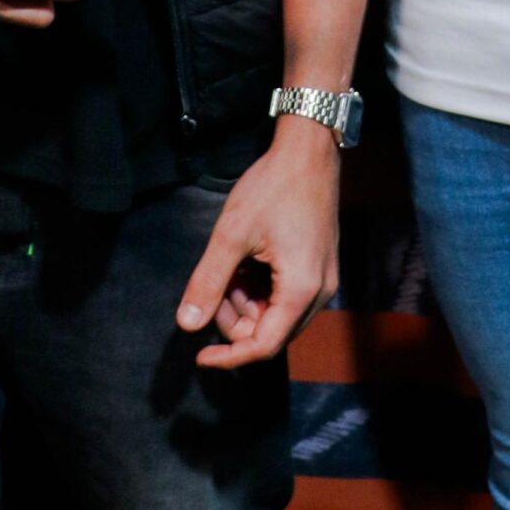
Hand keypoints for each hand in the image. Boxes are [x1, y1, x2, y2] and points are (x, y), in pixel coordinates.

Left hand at [176, 115, 340, 366]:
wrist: (309, 153)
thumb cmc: (273, 188)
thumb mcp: (232, 235)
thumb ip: (208, 282)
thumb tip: (187, 324)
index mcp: (300, 290)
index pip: (263, 346)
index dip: (229, 357)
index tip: (199, 356)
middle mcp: (318, 294)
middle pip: (270, 332)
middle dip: (234, 318)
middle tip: (213, 286)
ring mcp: (322, 281)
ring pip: (275, 315)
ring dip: (246, 302)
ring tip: (230, 265)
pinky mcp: (319, 269)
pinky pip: (285, 296)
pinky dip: (260, 288)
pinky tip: (246, 261)